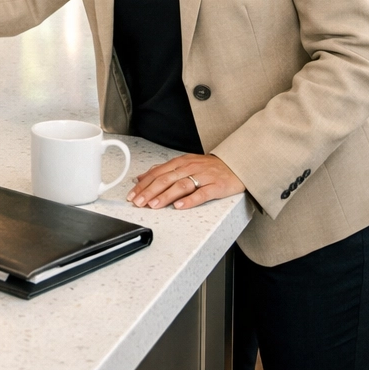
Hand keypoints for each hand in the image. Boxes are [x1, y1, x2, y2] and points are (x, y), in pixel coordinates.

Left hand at [127, 153, 243, 210]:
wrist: (236, 164)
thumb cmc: (208, 167)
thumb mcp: (184, 164)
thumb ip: (163, 171)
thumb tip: (141, 178)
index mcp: (180, 162)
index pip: (157, 173)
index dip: (143, 185)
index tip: (132, 195)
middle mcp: (190, 167)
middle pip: (166, 179)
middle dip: (150, 191)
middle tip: (138, 202)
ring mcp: (203, 176)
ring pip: (181, 186)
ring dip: (165, 196)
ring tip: (154, 205)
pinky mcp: (216, 186)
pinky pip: (202, 193)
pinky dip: (189, 200)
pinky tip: (179, 206)